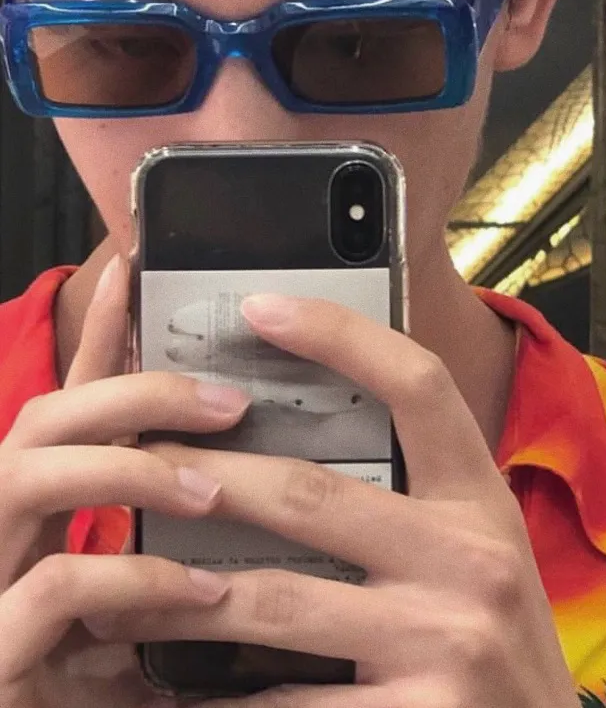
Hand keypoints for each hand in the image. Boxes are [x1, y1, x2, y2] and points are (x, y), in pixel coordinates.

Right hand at [0, 258, 251, 707]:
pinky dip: (139, 578)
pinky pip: (57, 582)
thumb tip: (247, 471)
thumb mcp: (144, 591)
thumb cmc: (96, 678)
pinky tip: (202, 592)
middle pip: (42, 419)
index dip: (97, 332)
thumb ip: (172, 531)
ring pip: (28, 474)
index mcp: (38, 514)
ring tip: (214, 485)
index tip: (136, 268)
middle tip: (228, 399)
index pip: (65, 403)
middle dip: (133, 392)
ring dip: (133, 469)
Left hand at [89, 293, 580, 707]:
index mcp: (482, 500)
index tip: (262, 308)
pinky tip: (178, 690)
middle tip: (141, 464)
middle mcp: (472, 558)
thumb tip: (305, 442)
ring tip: (123, 592)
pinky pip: (284, 705)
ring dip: (181, 597)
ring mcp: (445, 641)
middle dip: (208, 476)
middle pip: (312, 493)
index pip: (418, 386)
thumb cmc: (495, 633)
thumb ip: (415, 499)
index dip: (340, 336)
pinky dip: (219, 697)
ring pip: (274, 600)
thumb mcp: (479, 546)